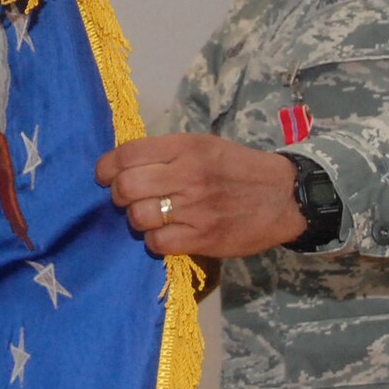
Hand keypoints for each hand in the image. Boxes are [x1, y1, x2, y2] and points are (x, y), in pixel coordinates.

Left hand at [95, 133, 307, 258]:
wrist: (284, 196)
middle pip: (126, 187)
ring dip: (138, 219)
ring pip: (138, 216)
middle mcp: (187, 175)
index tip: (104, 176)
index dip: (106, 168)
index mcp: (185, 147)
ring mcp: (195, 208)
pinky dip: (155, 241)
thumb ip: (166, 152)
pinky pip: (157, 242)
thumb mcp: (203, 145)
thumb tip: (123, 164)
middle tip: (127, 200)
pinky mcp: (202, 238)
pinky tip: (166, 235)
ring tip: (151, 217)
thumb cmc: (238, 168)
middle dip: (118, 196)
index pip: (127, 154)